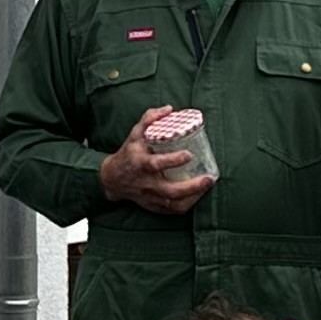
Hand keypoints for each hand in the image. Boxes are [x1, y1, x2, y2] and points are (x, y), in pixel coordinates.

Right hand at [98, 108, 217, 217]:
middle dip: (191, 186)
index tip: (189, 154)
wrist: (112, 178)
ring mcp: (150, 196)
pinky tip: (198, 196)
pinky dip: (186, 205)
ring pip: (173, 203)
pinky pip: (171, 210)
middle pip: (170, 190)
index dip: (173, 160)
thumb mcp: (134, 134)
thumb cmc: (127, 154)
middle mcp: (145, 182)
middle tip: (208, 178)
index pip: (156, 164)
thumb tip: (168, 109)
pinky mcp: (152, 205)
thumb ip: (149, 119)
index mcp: (140, 163)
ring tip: (207, 186)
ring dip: (192, 197)